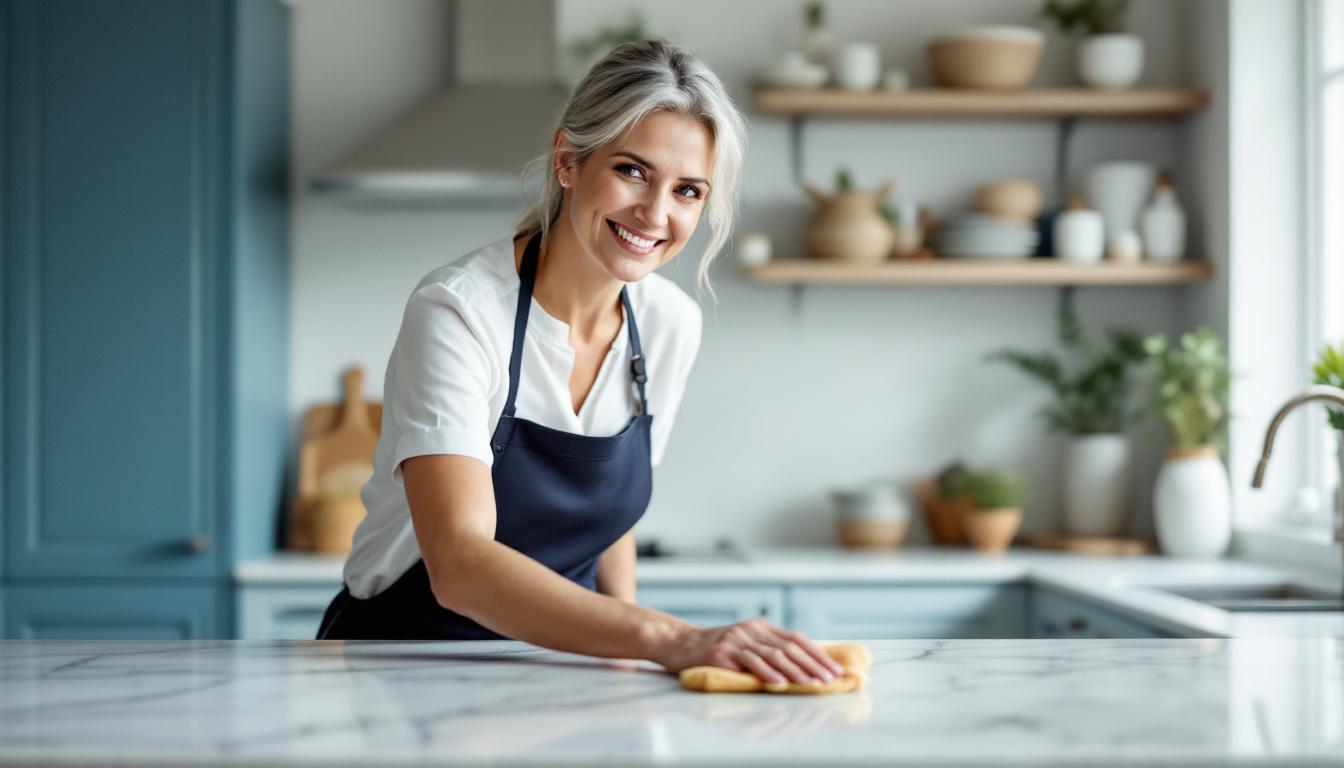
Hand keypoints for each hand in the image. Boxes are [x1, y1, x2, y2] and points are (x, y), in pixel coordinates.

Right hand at [653, 617, 845, 684]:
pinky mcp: (722, 652)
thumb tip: (803, 667)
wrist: (680, 645)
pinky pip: (749, 662)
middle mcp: (752, 629)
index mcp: (762, 627)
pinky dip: (767, 673)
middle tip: (831, 679)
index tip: (835, 670)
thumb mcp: (745, 644)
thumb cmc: (716, 650)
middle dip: (814, 664)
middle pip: (790, 646)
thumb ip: (769, 651)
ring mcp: (737, 639)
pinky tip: (780, 683)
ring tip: (812, 683)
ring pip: (774, 654)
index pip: (797, 639)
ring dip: (797, 670)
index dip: (818, 654)